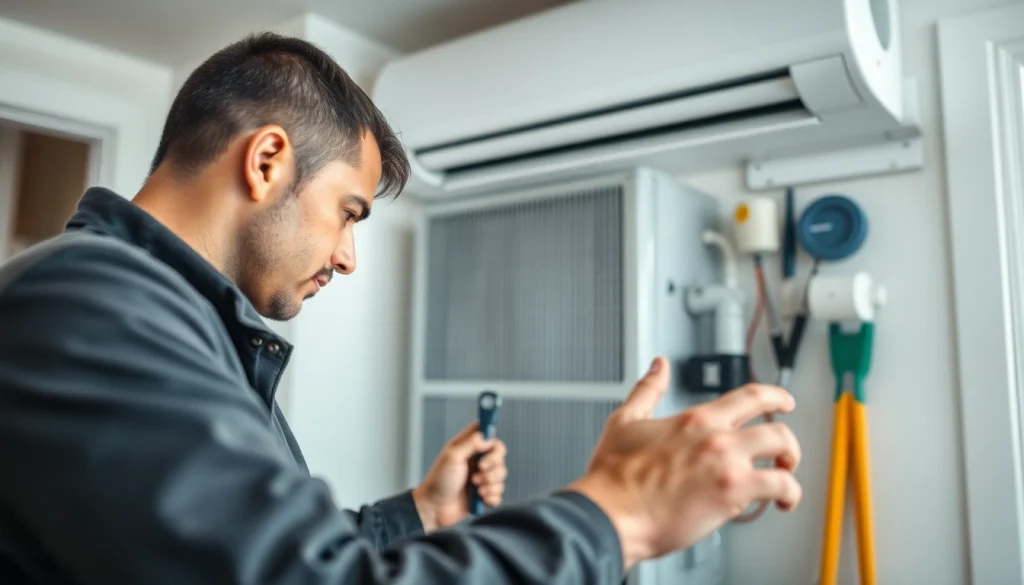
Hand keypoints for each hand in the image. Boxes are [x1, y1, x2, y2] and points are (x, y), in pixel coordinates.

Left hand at [412, 422, 507, 530]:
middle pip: (500, 453)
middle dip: (494, 464)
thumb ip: (471, 443)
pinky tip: (479, 498)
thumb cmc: (439, 480)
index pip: (486, 432)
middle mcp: (477, 460)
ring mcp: (481, 477)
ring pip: (501, 474)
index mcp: (468, 447)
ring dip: (490, 482)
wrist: (434, 508)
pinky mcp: (484, 494)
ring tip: (475, 487)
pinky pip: (499, 493)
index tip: (486, 446)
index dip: (491, 436)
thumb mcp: (452, 457)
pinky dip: (491, 496)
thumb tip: (488, 438)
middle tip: (480, 470)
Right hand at [568, 356, 800, 569]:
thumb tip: (657, 367)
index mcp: (695, 419)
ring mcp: (727, 464)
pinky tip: (782, 503)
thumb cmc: (613, 477)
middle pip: (776, 427)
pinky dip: (789, 495)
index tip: (784, 401)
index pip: (749, 396)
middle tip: (786, 453)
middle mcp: (716, 437)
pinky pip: (780, 488)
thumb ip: (646, 390)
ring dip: (791, 466)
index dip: (775, 396)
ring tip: (786, 481)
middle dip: (788, 442)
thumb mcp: (625, 420)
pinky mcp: (733, 493)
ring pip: (783, 453)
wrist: (610, 513)